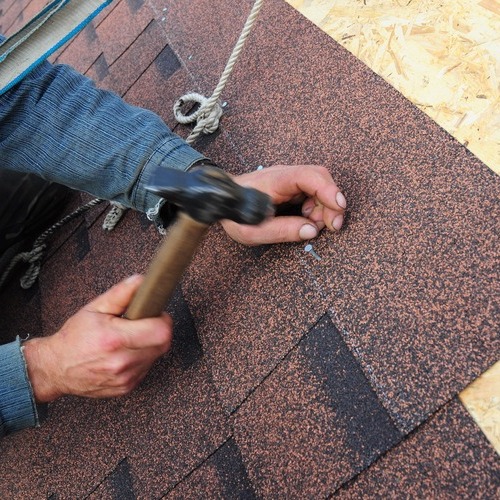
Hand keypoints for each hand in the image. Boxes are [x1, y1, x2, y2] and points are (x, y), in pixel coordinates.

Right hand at [23, 275, 172, 402]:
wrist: (56, 369)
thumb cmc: (75, 337)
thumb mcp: (94, 308)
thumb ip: (120, 293)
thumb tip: (140, 280)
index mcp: (114, 339)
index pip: (161, 331)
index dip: (162, 319)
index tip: (155, 313)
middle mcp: (122, 362)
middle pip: (163, 344)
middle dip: (158, 330)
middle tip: (144, 324)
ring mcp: (125, 378)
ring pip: (156, 356)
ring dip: (150, 345)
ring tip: (131, 338)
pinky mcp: (127, 387)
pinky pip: (147, 368)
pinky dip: (142, 359)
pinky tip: (126, 352)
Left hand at [222, 164, 345, 244]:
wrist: (222, 201)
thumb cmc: (234, 213)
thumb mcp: (253, 230)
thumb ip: (281, 231)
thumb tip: (311, 231)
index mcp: (275, 180)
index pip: (308, 176)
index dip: (327, 189)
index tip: (339, 206)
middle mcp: (286, 175)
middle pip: (320, 179)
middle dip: (332, 202)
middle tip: (333, 226)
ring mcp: (290, 179)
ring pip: (320, 186)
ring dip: (325, 207)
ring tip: (314, 226)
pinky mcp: (292, 187)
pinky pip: (313, 193)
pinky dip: (317, 208)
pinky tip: (307, 220)